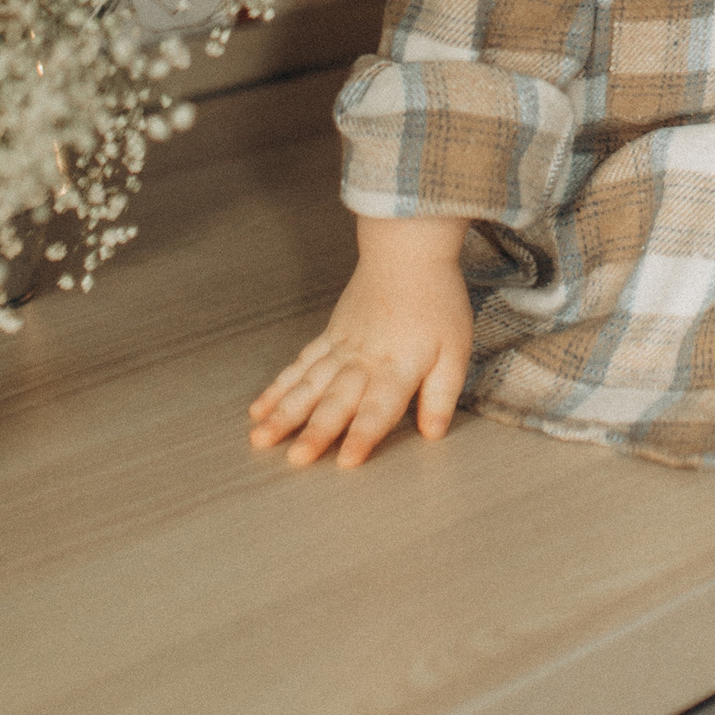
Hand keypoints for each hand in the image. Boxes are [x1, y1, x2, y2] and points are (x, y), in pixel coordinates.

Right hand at [248, 215, 474, 468]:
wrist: (406, 252)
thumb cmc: (436, 302)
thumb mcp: (455, 350)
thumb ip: (442, 394)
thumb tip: (433, 434)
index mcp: (397, 368)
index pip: (379, 408)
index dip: (363, 435)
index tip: (345, 461)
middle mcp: (363, 362)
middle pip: (336, 400)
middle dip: (315, 431)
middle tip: (294, 459)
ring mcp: (341, 348)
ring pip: (308, 384)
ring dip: (284, 412)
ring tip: (260, 437)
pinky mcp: (329, 337)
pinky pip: (300, 365)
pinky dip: (278, 386)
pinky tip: (259, 407)